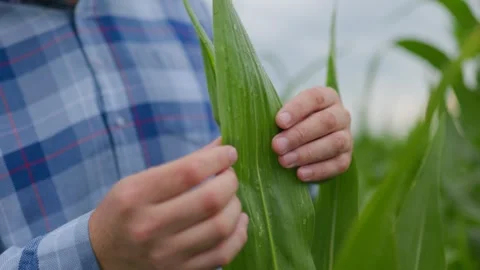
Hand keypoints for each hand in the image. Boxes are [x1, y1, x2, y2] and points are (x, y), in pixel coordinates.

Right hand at [89, 141, 248, 269]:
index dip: (217, 159)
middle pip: (210, 199)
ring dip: (235, 206)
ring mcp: (166, 255)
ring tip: (231, 198)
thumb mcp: (138, 182)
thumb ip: (182, 165)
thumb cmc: (123, 212)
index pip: (189, 172)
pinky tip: (237, 221)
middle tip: (229, 176)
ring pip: (221, 227)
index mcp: (135, 196)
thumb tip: (221, 146)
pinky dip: (238, 234)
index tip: (229, 152)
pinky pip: (223, 254)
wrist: (100, 257)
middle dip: (230, 182)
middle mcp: (149, 227)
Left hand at [272, 86, 352, 181]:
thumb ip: (281, 119)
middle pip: (326, 121)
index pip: (315, 98)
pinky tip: (300, 174)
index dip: (297, 109)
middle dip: (299, 135)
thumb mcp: (287, 115)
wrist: (306, 142)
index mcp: (327, 97)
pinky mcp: (346, 157)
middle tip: (277, 146)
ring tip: (285, 161)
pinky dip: (318, 170)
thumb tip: (269, 129)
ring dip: (307, 153)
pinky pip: (338, 164)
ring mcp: (347, 136)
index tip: (279, 121)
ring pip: (334, 143)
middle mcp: (341, 114)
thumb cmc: (291, 124)